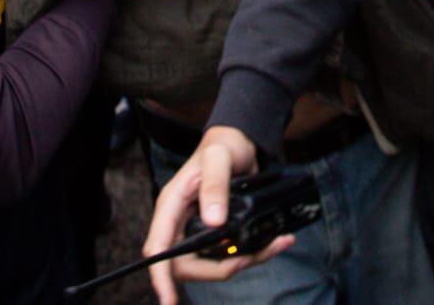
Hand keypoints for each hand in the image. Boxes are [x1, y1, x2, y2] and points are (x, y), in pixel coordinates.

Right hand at [144, 126, 290, 303]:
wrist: (239, 143)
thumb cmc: (223, 146)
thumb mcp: (218, 159)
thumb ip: (214, 185)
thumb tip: (214, 221)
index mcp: (172, 205)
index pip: (158, 247)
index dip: (160, 276)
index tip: (168, 300)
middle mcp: (181, 222)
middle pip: (185, 265)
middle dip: (218, 269)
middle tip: (249, 258)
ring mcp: (198, 230)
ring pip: (212, 264)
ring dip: (243, 262)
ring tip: (275, 245)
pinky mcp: (216, 234)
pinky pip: (229, 255)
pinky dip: (253, 253)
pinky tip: (275, 242)